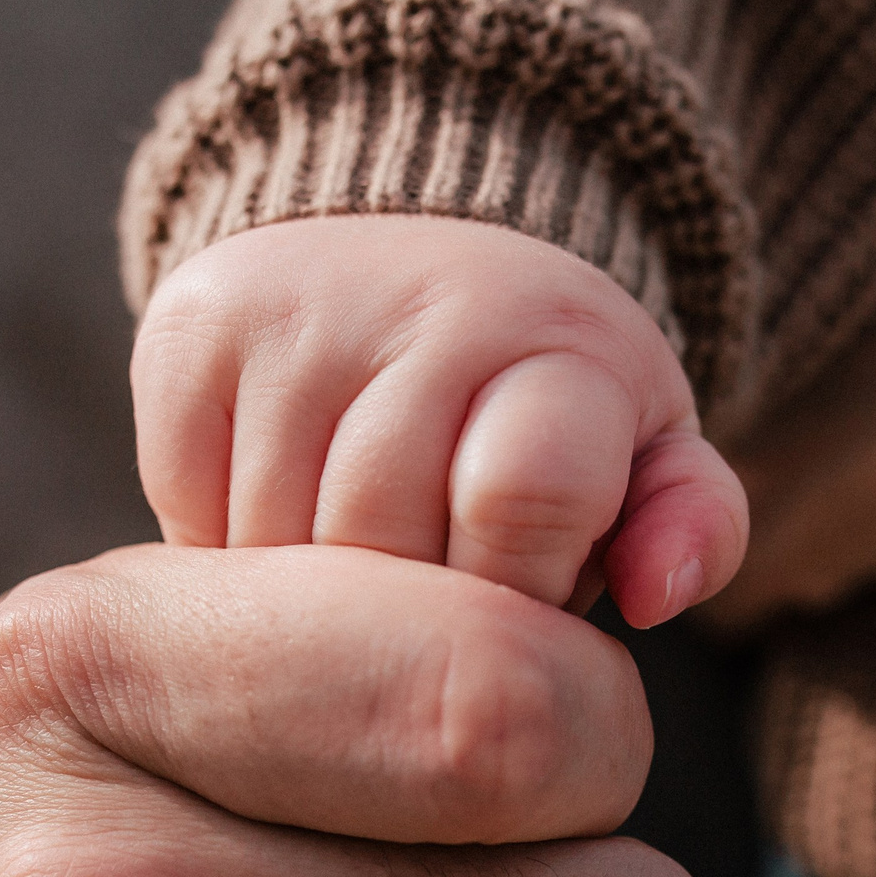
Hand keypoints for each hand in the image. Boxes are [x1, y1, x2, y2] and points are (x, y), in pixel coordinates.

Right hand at [130, 215, 748, 627]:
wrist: (411, 255)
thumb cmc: (544, 409)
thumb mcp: (645, 457)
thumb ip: (690, 528)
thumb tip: (661, 590)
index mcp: (556, 337)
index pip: (525, 496)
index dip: (516, 593)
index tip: (519, 609)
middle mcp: (417, 294)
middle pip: (381, 541)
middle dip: (407, 621)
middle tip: (432, 602)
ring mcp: (290, 306)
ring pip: (272, 545)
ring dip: (309, 610)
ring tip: (359, 575)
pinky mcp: (185, 323)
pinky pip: (187, 510)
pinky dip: (229, 555)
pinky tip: (281, 528)